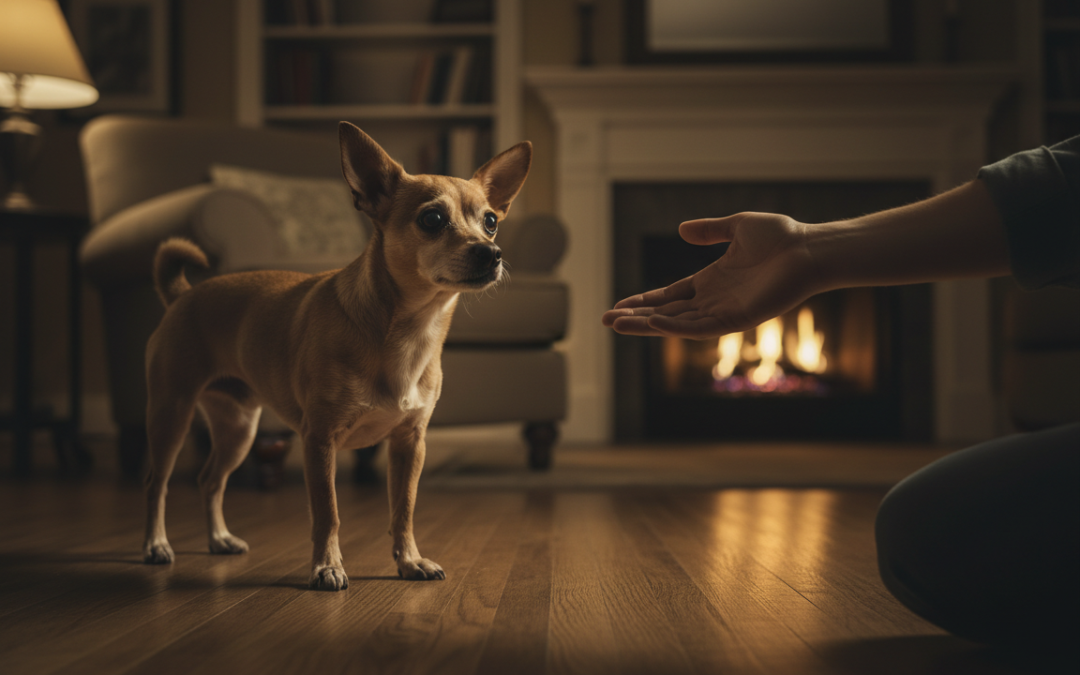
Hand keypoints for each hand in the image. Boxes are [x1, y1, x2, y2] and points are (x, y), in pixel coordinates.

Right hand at [602, 213, 821, 339]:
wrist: (809, 249)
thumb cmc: (781, 238)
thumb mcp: (737, 227)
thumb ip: (710, 230)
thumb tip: (682, 229)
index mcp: (711, 281)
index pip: (669, 296)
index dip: (643, 300)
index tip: (618, 306)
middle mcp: (714, 300)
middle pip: (666, 313)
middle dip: (636, 318)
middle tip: (606, 321)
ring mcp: (724, 312)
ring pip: (676, 324)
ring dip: (647, 325)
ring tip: (618, 325)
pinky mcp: (737, 319)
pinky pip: (700, 328)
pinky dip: (676, 328)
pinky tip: (654, 323)